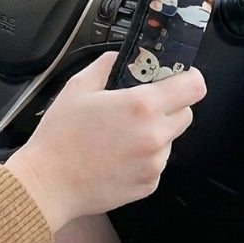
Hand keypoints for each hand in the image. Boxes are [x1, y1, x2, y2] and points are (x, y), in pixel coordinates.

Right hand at [6, 52, 205, 232]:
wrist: (50, 182)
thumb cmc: (60, 136)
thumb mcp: (78, 87)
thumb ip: (106, 65)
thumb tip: (120, 58)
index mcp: (141, 106)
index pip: (193, 86)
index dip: (187, 77)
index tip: (176, 77)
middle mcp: (155, 135)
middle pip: (186, 113)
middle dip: (169, 106)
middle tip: (138, 107)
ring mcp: (154, 163)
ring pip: (170, 139)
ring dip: (154, 132)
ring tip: (119, 135)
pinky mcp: (149, 184)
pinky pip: (156, 162)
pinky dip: (144, 156)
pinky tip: (116, 155)